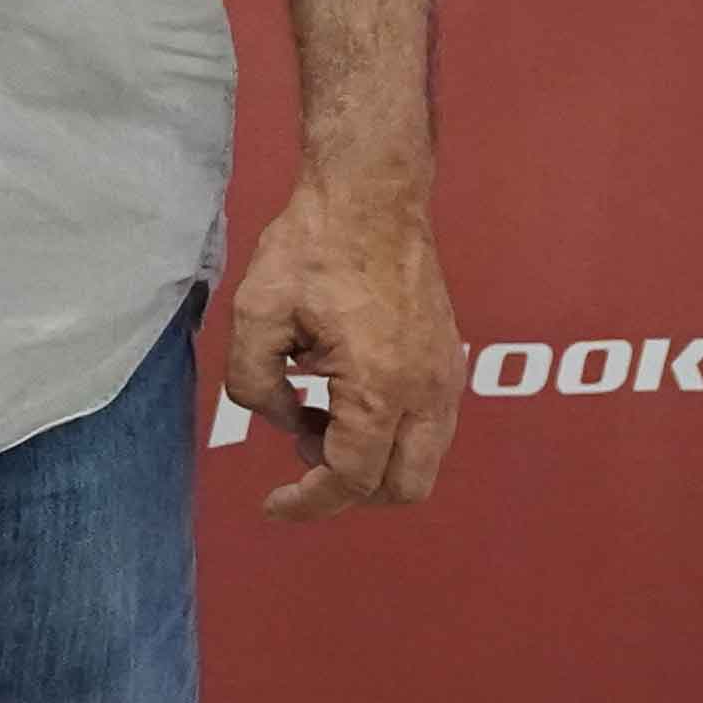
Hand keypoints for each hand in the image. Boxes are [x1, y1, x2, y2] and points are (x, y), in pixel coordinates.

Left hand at [224, 183, 459, 521]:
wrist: (371, 197)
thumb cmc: (312, 247)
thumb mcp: (255, 313)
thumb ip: (254, 384)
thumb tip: (281, 419)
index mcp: (381, 386)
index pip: (352, 479)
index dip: (308, 502)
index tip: (272, 505)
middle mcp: (428, 391)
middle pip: (404, 488)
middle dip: (348, 488)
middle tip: (298, 446)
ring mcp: (447, 377)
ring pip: (422, 462)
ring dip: (370, 461)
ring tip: (315, 412)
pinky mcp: (449, 362)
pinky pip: (428, 428)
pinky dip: (388, 434)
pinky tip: (340, 391)